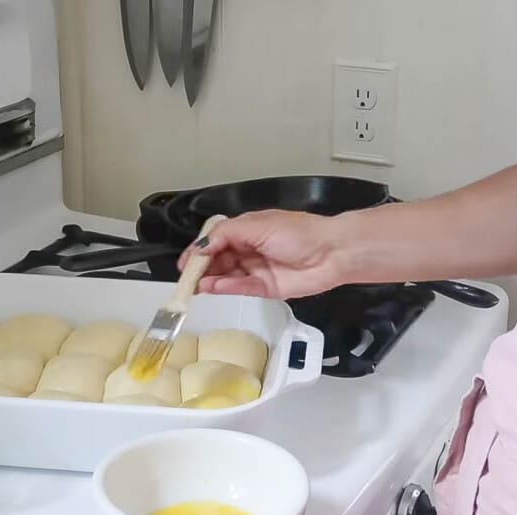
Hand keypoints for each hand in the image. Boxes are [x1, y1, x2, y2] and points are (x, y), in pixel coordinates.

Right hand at [177, 210, 343, 298]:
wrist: (331, 253)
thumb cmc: (299, 232)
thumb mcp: (257, 225)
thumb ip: (225, 234)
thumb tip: (201, 246)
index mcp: (247, 230)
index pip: (215, 241)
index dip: (198, 251)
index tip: (185, 262)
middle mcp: (250, 249)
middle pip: (218, 260)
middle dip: (201, 268)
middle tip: (186, 278)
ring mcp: (257, 270)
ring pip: (226, 276)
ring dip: (210, 279)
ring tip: (196, 285)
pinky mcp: (265, 288)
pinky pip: (241, 288)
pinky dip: (226, 287)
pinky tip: (214, 286)